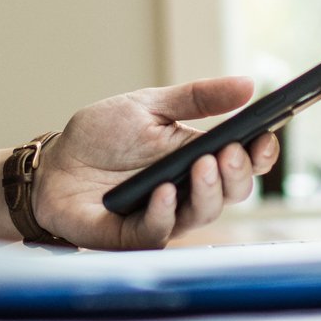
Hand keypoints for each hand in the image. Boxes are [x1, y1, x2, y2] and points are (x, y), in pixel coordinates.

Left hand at [29, 77, 279, 249]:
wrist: (53, 164)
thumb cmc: (103, 135)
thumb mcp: (150, 105)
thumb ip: (198, 98)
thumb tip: (249, 85)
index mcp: (198, 157)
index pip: (242, 162)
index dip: (260, 154)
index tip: (266, 137)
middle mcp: (189, 192)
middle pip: (232, 192)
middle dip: (238, 173)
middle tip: (231, 151)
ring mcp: (164, 216)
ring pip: (203, 214)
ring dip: (208, 191)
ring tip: (202, 164)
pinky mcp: (133, 236)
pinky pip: (157, 232)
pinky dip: (164, 212)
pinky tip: (164, 192)